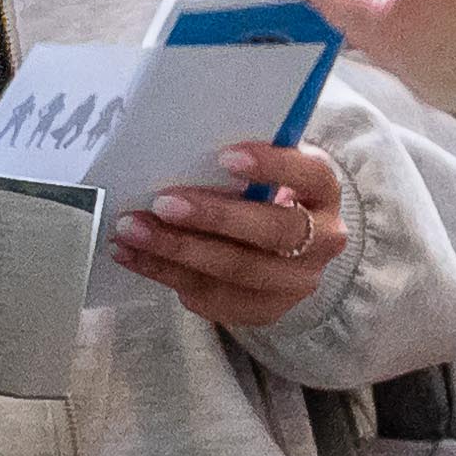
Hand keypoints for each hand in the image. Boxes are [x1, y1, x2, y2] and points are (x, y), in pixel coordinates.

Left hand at [111, 138, 352, 330]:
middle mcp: (322, 242)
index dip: (271, 166)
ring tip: (131, 230)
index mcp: (325, 193)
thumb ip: (241, 160)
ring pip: (236, 270)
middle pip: (273, 232)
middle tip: (163, 203)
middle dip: (214, 217)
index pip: (310, 176)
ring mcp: (295, 283)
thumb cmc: (263, 194)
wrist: (286, 251)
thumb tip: (180, 144)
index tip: (224, 156)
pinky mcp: (263, 310)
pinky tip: (130, 254)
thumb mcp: (266, 170)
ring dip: (176, 250)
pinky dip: (164, 272)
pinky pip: (211, 296)